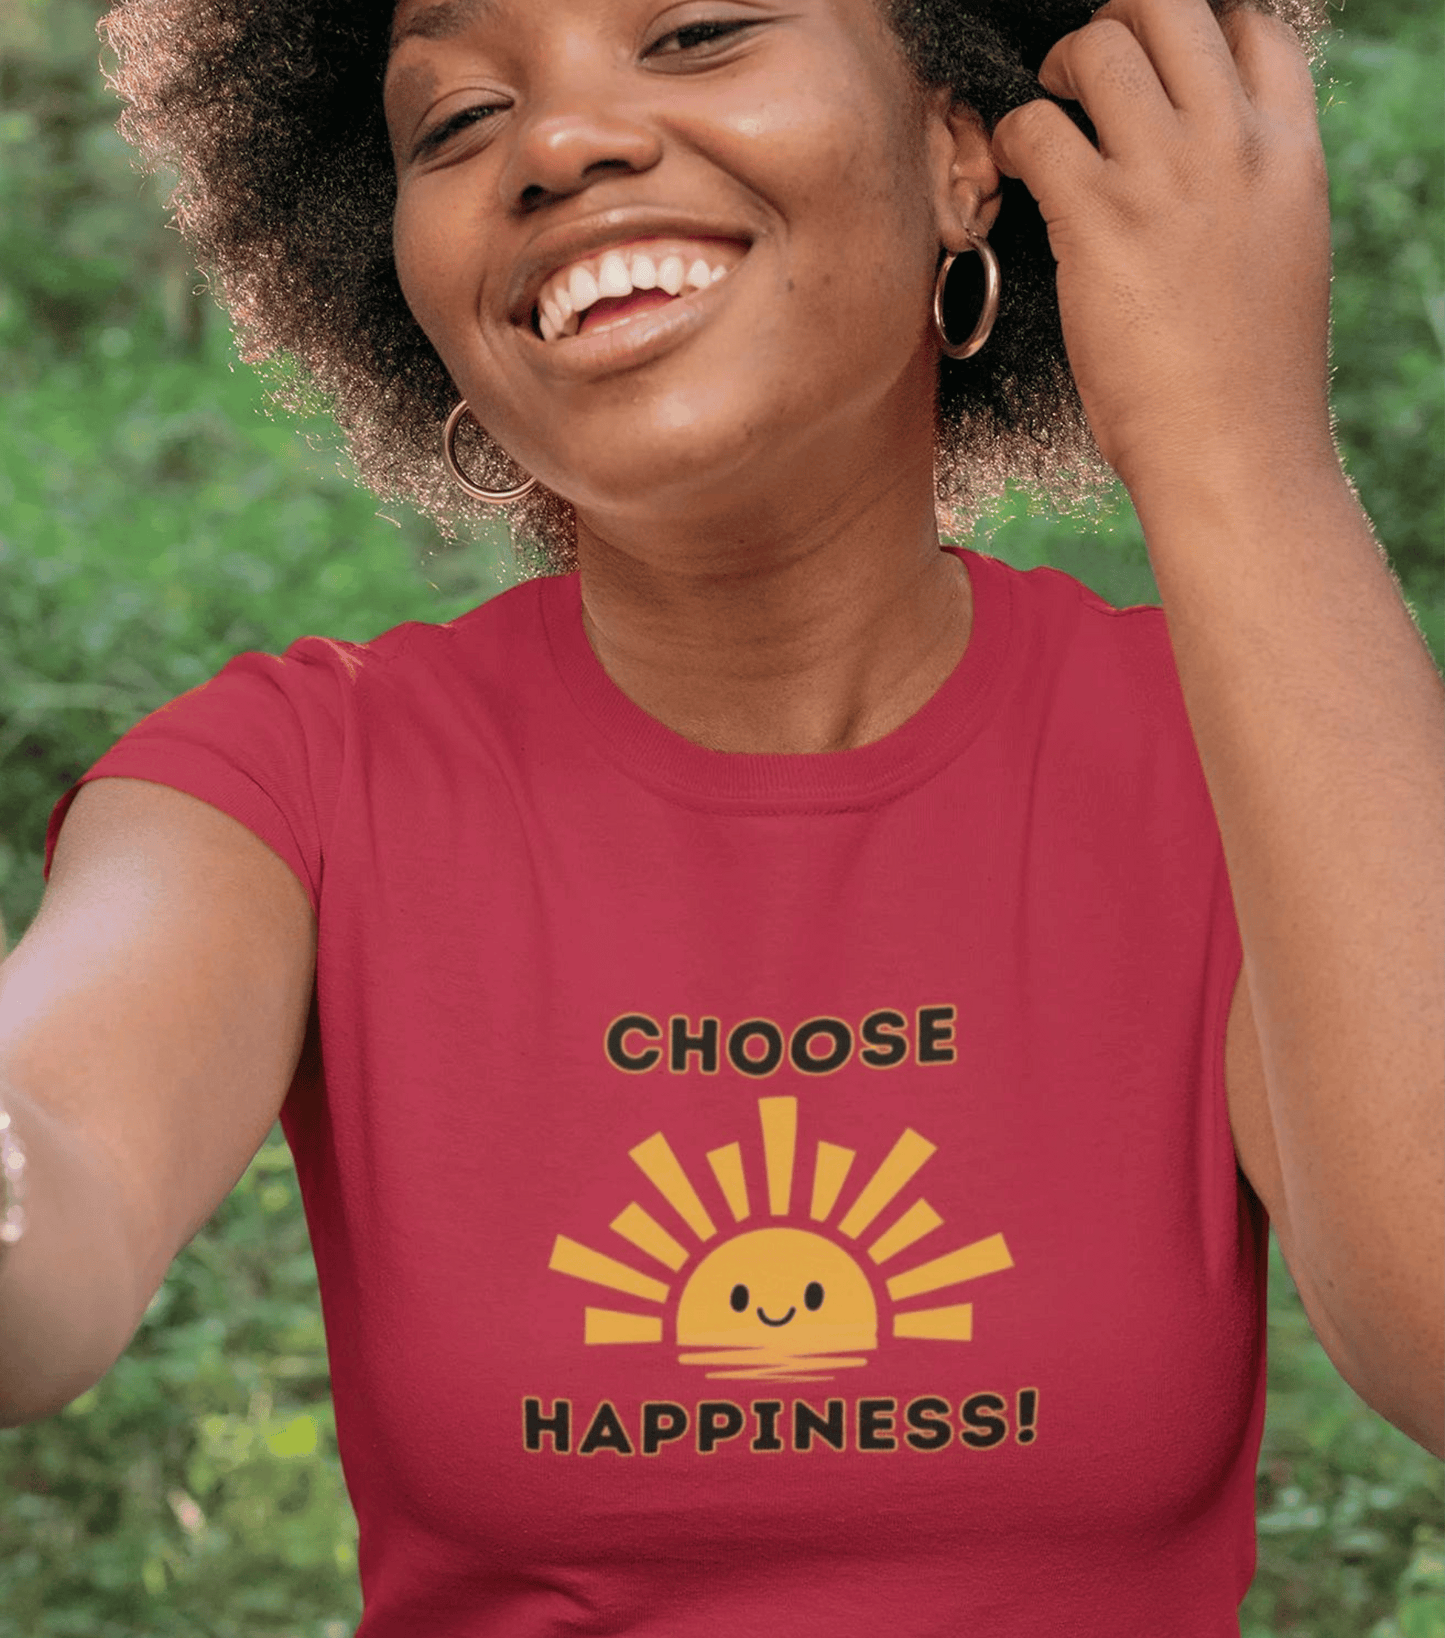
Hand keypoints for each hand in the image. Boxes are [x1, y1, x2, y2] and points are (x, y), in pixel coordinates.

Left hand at [992, 0, 1333, 490]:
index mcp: (1291, 152)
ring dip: (1058, 69)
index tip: (1155, 64)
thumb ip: (1249, 193)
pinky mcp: (1100, 221)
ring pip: (1100, 46)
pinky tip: (1012, 169)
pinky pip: (1035, 128)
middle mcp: (1233, 145)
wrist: (1235, 453)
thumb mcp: (1281, 258)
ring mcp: (1167, 177)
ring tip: (1046, 115)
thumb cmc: (1250, 382)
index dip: (1194, 29)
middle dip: (1116, 24)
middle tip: (1085, 74)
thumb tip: (1208, 173)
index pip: (1251, 28)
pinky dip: (1011, 136)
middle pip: (1169, 9)